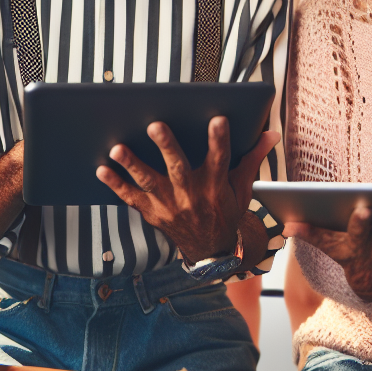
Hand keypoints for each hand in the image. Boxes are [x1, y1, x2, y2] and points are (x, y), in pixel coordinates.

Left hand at [96, 118, 277, 264]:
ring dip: (132, 165)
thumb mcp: (242, 187)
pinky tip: (100, 170)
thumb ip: (252, 158)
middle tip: (154, 125)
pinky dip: (115, 185)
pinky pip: (131, 198)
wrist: (212, 252)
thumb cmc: (226, 210)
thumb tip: (271, 134)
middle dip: (166, 146)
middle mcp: (191, 195)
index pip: (220, 159)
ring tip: (117, 148)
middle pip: (177, 168)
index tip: (218, 118)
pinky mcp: (153, 213)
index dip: (220, 139)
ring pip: (149, 183)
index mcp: (215, 185)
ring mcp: (169, 206)